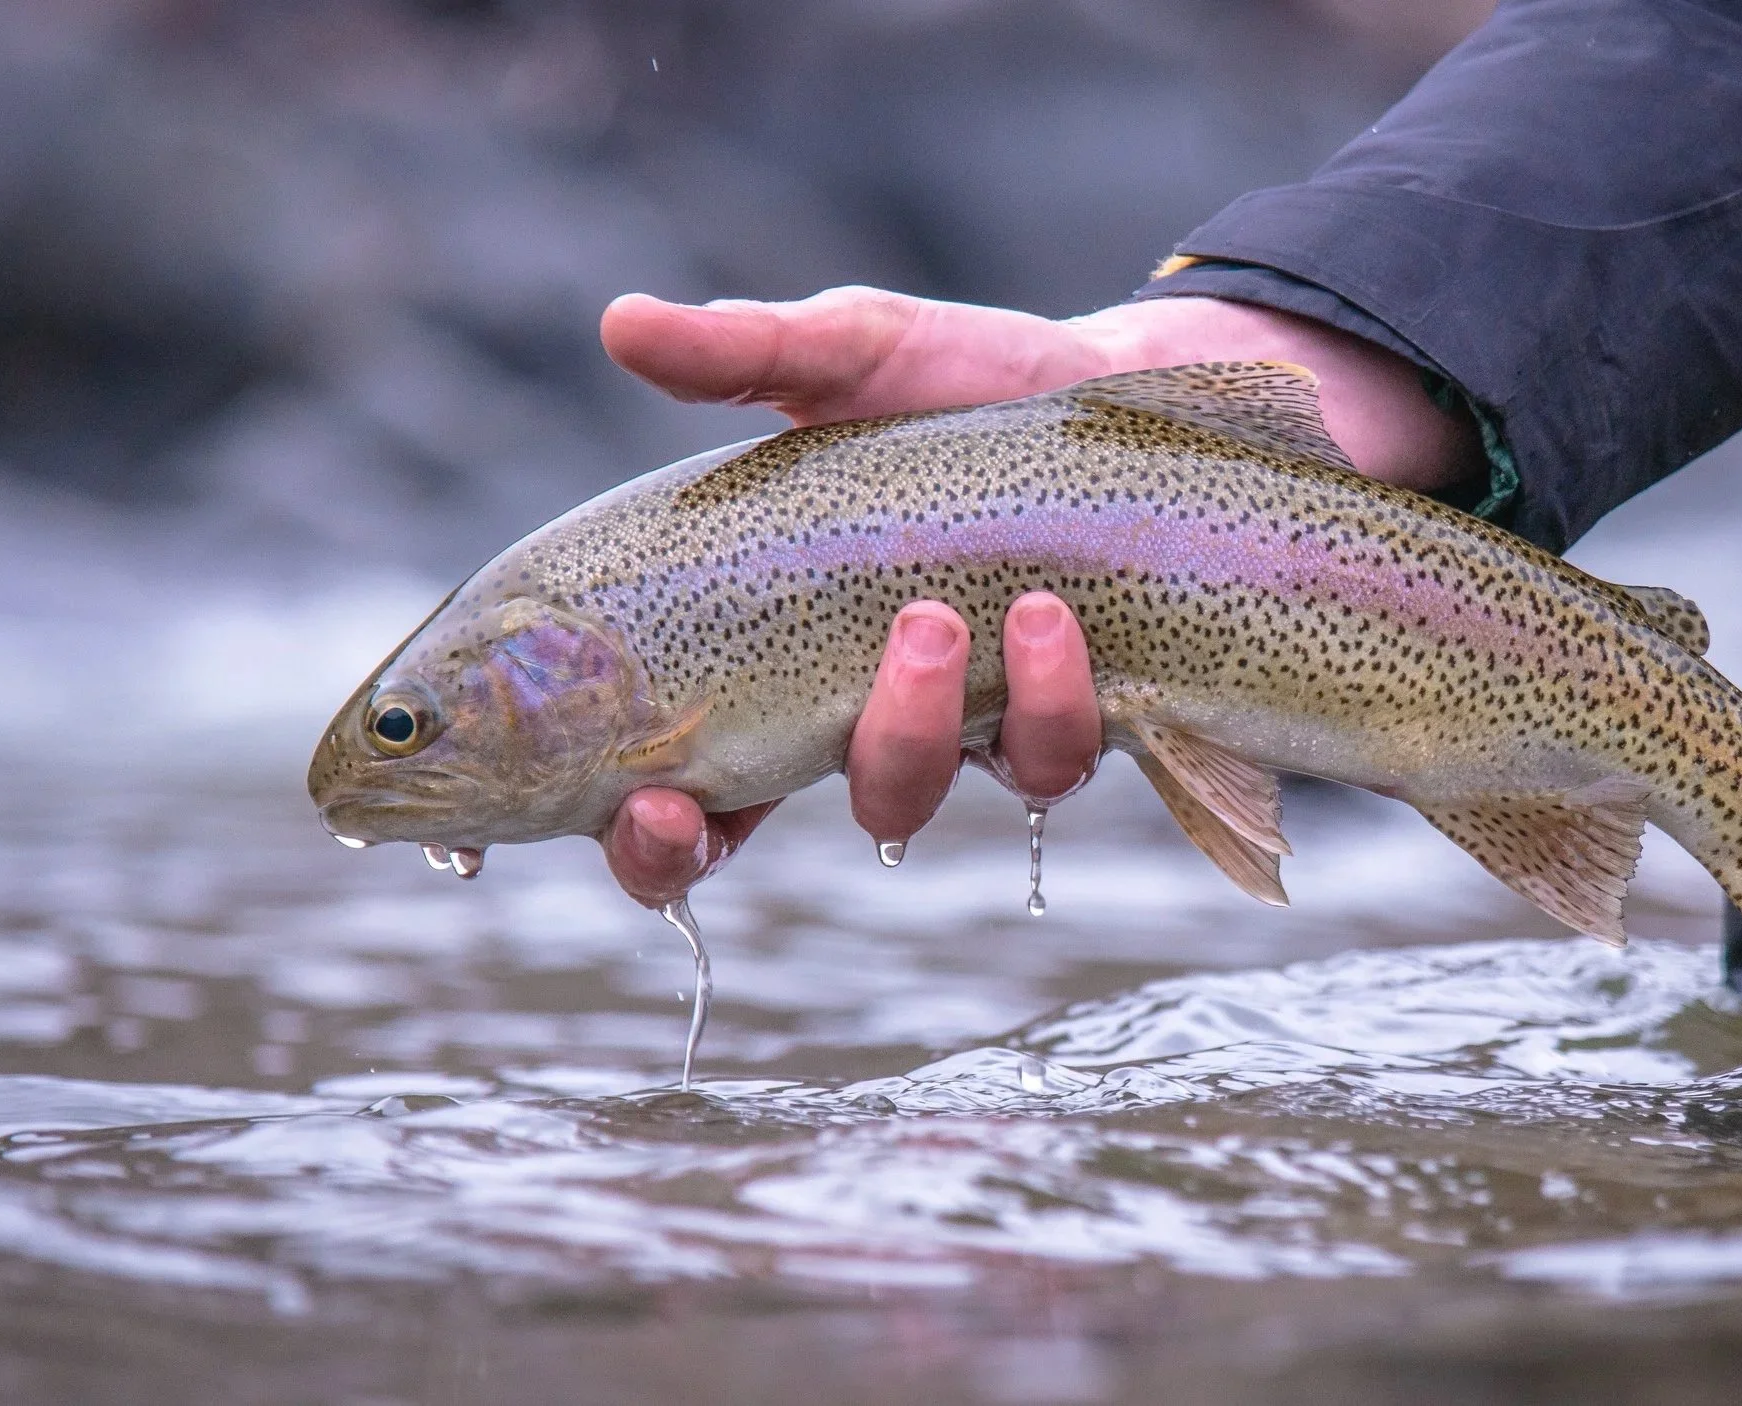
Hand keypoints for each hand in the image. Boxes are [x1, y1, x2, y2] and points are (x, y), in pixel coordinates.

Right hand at [593, 284, 1480, 901]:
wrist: (1121, 383)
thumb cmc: (962, 382)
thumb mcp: (853, 352)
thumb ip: (741, 353)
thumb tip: (620, 321)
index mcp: (765, 654)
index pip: (675, 787)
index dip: (643, 835)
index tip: (642, 804)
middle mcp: (850, 712)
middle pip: (727, 834)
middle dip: (709, 838)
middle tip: (694, 799)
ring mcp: (960, 727)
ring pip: (903, 798)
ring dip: (904, 727)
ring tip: (935, 619)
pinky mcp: (1070, 716)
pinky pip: (1043, 762)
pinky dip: (1042, 699)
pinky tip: (1046, 614)